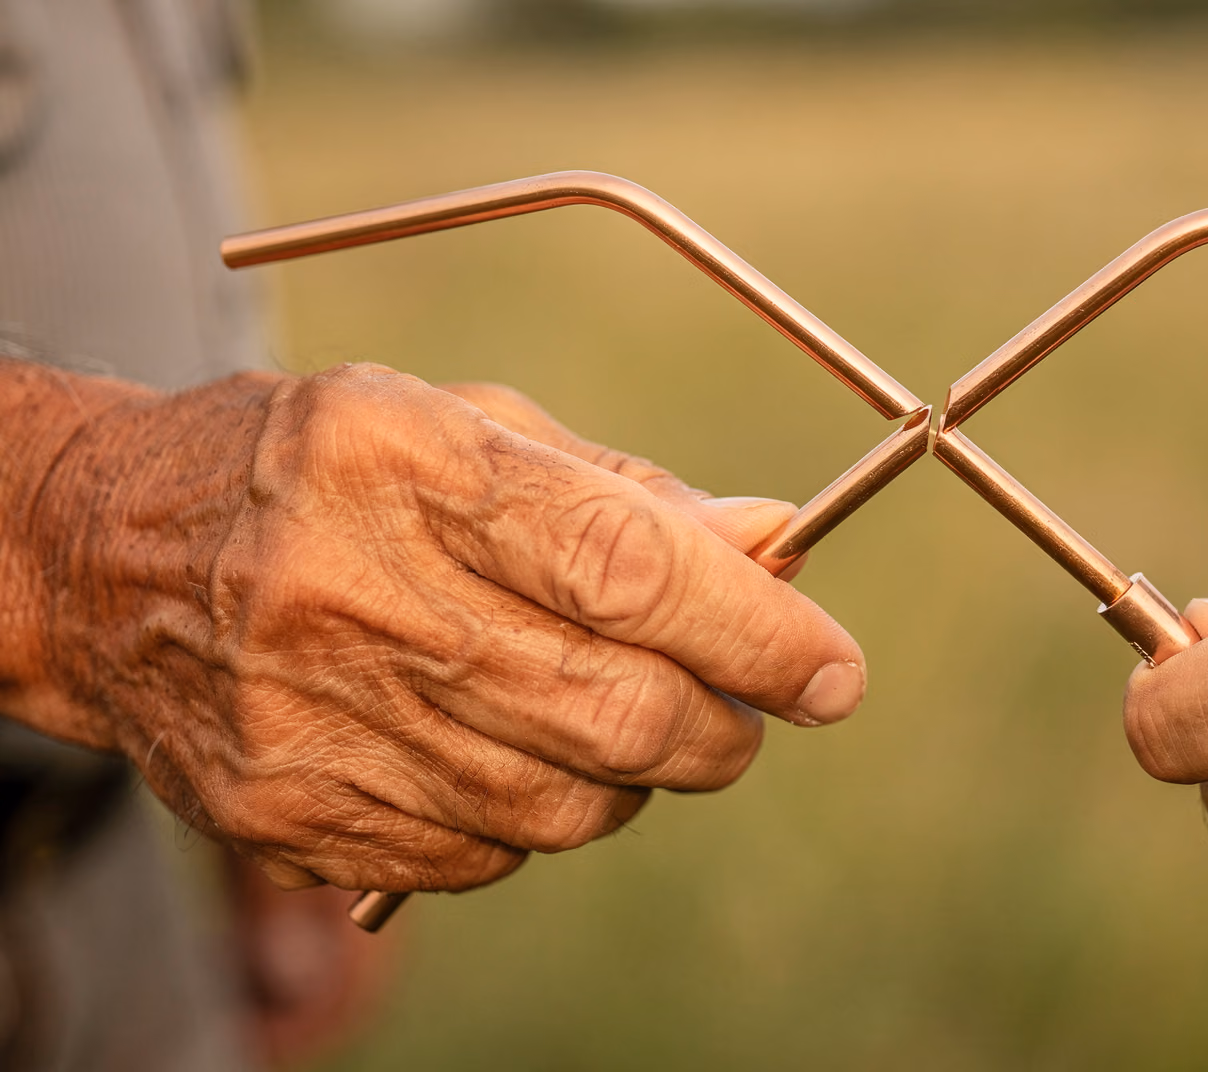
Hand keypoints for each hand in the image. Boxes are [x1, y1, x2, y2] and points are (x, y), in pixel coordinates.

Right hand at [3, 362, 865, 891]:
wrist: (100, 559)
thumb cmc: (321, 469)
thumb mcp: (464, 423)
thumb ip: (625, 493)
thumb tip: (776, 547)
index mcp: (406, 463)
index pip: (622, 565)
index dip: (754, 628)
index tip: (832, 673)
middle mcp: (350, 596)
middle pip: (611, 710)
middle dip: (720, 727)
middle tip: (745, 711)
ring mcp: (309, 722)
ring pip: (562, 807)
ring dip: (632, 777)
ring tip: (610, 715)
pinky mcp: (287, 817)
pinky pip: (481, 858)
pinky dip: (532, 818)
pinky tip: (501, 750)